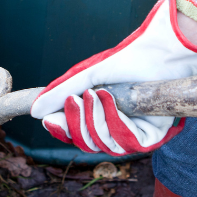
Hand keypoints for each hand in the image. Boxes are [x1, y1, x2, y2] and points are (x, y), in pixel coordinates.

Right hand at [29, 0, 196, 155]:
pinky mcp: (153, 136)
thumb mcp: (88, 76)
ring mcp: (135, 133)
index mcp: (101, 114)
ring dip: (96, 119)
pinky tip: (113, 99)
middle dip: (77, 123)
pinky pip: (127, 142)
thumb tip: (34, 111)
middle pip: (87, 143)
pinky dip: (116, 121)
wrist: (161, 51)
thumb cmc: (128, 59)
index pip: (76, 134)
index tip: (49, 119)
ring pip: (105, 145)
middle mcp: (117, 127)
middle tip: (76, 99)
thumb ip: (61, 93)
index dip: (61, 130)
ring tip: (97, 93)